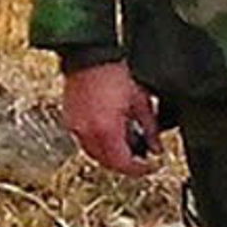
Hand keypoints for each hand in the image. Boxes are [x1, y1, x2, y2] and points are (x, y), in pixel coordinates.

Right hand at [60, 61, 161, 175]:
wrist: (89, 57)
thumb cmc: (114, 75)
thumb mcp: (141, 102)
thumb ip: (151, 129)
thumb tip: (157, 148)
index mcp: (106, 130)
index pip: (123, 164)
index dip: (140, 169)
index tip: (152, 166)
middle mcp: (87, 133)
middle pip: (107, 163)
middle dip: (126, 164)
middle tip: (143, 158)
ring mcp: (76, 128)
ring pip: (95, 155)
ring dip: (112, 156)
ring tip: (130, 144)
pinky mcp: (70, 121)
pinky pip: (86, 142)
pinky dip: (100, 144)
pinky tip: (113, 134)